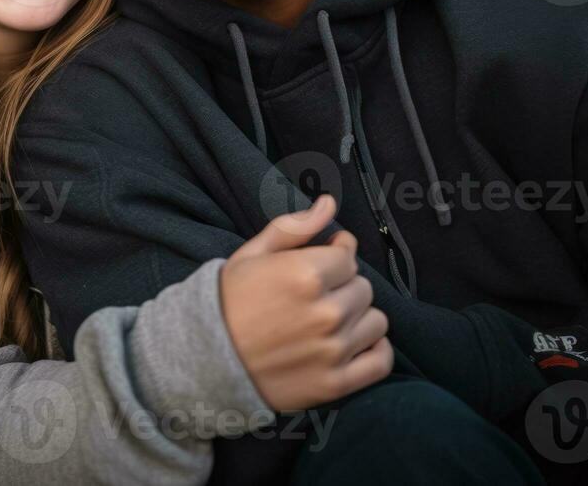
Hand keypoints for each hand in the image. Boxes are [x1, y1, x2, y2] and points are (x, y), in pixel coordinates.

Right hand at [219, 194, 392, 411]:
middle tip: (315, 295)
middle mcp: (326, 312)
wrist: (207, 358)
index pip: (348, 257)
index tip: (319, 264)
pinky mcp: (336, 384)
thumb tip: (329, 202)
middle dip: (343, 286)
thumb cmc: (230, 300)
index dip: (333, 257)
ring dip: (358, 317)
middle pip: (363, 288)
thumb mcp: (254, 253)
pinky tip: (350, 343)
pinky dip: (373, 350)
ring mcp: (333, 351)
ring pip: (376, 321)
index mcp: (306, 274)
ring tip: (329, 320)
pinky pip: (381, 361)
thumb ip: (295, 226)